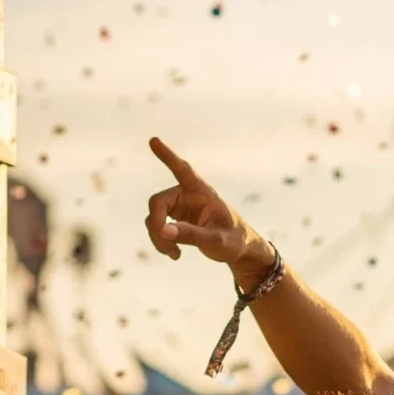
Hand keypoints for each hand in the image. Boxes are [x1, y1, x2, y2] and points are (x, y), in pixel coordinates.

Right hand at [145, 138, 275, 280]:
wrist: (239, 249)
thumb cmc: (234, 240)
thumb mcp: (217, 241)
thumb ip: (191, 235)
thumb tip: (163, 231)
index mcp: (203, 192)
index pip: (183, 170)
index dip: (168, 156)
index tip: (154, 140)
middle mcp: (188, 195)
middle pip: (158, 202)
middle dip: (156, 225)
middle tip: (166, 246)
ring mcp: (180, 206)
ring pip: (154, 217)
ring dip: (158, 237)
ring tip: (174, 254)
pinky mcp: (175, 218)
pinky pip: (157, 226)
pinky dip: (161, 241)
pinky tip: (174, 254)